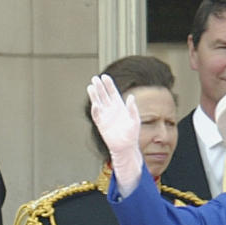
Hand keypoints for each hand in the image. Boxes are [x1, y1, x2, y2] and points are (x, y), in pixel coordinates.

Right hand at [86, 74, 142, 194]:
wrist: (125, 147)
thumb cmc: (132, 135)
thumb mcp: (135, 120)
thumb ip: (132, 108)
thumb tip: (131, 97)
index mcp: (120, 106)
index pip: (113, 92)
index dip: (108, 84)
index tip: (104, 76)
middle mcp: (111, 110)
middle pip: (104, 95)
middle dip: (99, 87)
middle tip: (95, 78)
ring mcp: (105, 116)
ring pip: (98, 103)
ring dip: (94, 95)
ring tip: (90, 87)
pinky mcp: (101, 124)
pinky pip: (96, 115)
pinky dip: (95, 110)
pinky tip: (95, 104)